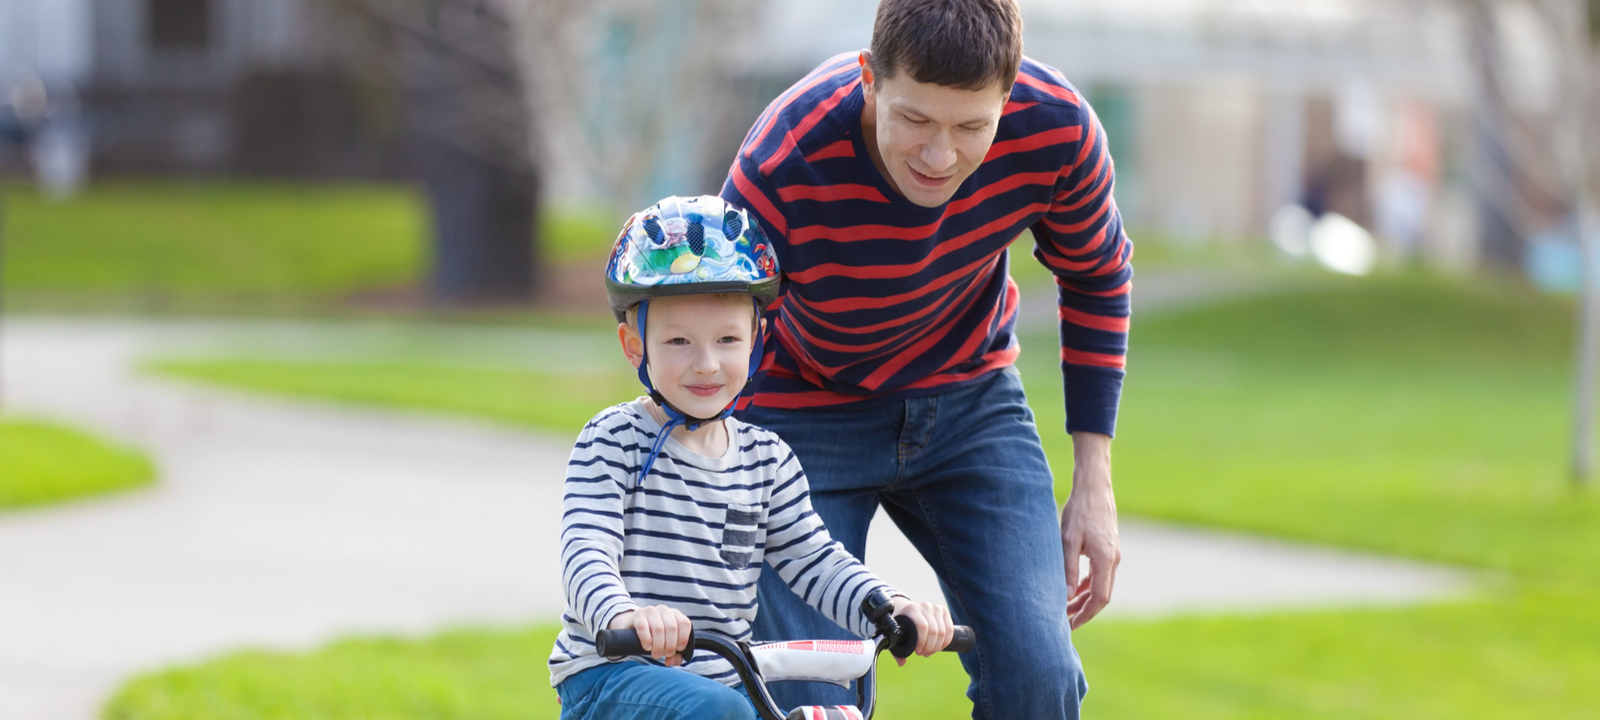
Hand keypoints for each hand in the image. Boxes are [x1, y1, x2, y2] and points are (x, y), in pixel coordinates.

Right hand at [609, 605, 692, 665]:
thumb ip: (675, 656)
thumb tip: (670, 661)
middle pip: (672, 628)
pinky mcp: (638, 615)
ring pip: (658, 629)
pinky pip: (643, 627)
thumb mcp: (667, 645)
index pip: (684, 623)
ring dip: (658, 646)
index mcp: (675, 614)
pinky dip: (646, 640)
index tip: (678, 649)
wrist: (632, 628)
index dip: (683, 639)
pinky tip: (647, 647)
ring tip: (655, 654)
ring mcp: (651, 611)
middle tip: (664, 655)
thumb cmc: (654, 638)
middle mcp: (664, 610)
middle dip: (669, 646)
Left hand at [888, 595, 953, 666]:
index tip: (917, 651)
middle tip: (923, 654)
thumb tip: (902, 663)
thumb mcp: (896, 633)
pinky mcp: (944, 611)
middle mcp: (925, 606)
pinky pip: (950, 629)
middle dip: (929, 647)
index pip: (922, 626)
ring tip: (929, 651)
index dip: (922, 642)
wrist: (907, 610)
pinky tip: (938, 647)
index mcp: (912, 609)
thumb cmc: (901, 623)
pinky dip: (945, 642)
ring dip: (937, 646)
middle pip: (934, 631)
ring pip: (943, 632)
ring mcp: (936, 608)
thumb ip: (897, 650)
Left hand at [1062, 432, 1120, 629]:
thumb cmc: (1079, 512)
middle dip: (1084, 611)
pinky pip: (1100, 575)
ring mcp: (1113, 555)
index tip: (1070, 626)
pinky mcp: (1109, 549)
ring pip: (1101, 586)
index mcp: (1106, 561)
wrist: (1094, 488)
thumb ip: (1067, 570)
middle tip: (1065, 623)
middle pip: (1102, 596)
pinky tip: (1073, 589)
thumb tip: (1065, 597)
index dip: (1085, 615)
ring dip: (1085, 599)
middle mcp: (1114, 561)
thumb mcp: (1068, 541)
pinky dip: (1087, 585)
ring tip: (1066, 610)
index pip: (1099, 598)